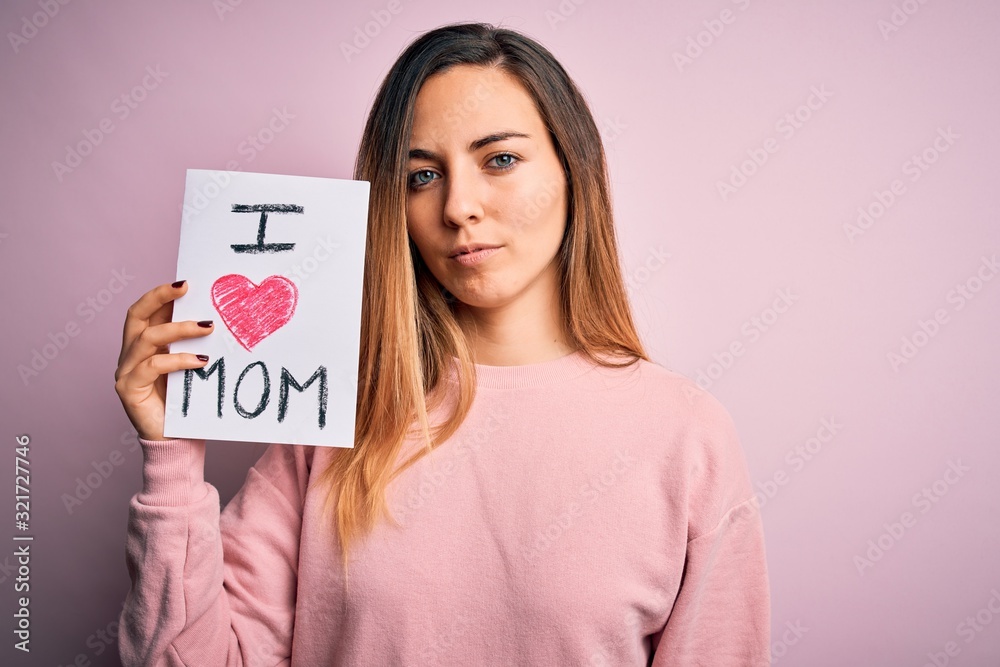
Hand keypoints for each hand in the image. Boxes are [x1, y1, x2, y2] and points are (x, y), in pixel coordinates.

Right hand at [114, 280, 213, 440]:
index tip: (186, 283)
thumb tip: (214, 317)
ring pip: (147, 338)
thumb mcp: (190, 366)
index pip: (146, 312)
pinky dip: (178, 360)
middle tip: (186, 288)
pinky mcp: (129, 389)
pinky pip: (152, 366)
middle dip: (160, 297)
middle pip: (136, 316)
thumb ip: (191, 344)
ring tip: (208, 327)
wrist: (176, 441)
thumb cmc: (186, 402)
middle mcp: (129, 355)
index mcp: (141, 346)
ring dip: (179, 329)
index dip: (161, 295)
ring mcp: (126, 372)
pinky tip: (201, 360)